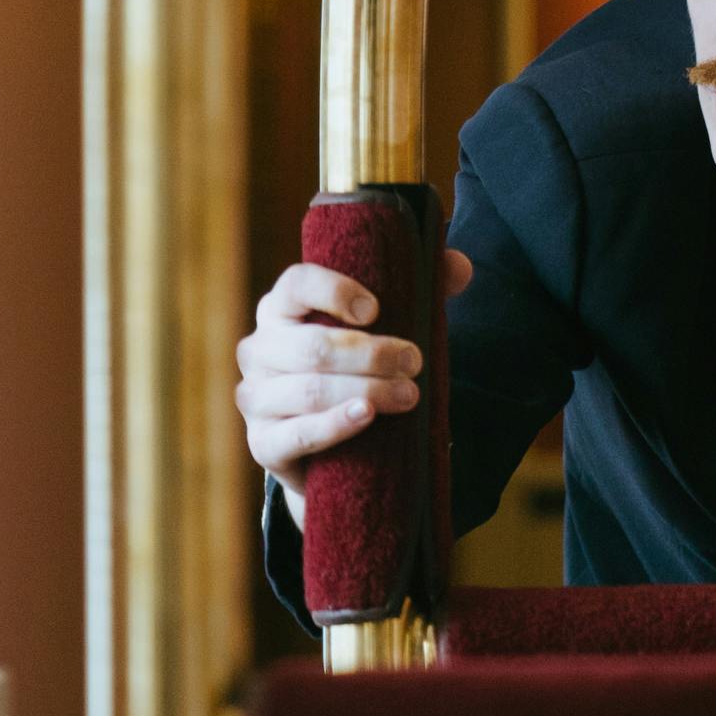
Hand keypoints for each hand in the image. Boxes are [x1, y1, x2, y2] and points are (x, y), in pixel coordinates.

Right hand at [234, 248, 470, 525]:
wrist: (328, 448)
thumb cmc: (355, 367)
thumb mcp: (383, 325)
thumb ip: (421, 288)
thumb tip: (460, 267)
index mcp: (280, 308)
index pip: (295, 284)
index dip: (334, 291)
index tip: (376, 309)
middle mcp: (259, 348)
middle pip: (312, 345)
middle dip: (372, 354)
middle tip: (415, 361)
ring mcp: (255, 398)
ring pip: (309, 389)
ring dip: (366, 390)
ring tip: (409, 394)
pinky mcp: (263, 444)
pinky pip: (297, 434)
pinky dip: (334, 425)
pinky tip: (366, 415)